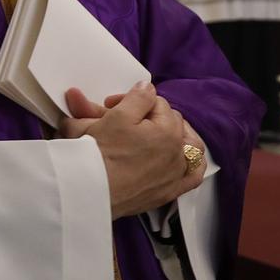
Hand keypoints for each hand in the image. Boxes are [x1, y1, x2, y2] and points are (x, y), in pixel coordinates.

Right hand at [58, 82, 203, 217]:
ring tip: (160, 132)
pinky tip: (181, 159)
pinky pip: (192, 176)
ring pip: (189, 146)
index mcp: (167, 131)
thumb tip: (146, 86)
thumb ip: (136, 97)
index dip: (129, 99)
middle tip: (123, 118)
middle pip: (170, 121)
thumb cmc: (98, 155)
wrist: (86, 192)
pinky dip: (191, 165)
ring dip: (177, 134)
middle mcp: (178, 153)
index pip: (154, 102)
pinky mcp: (168, 192)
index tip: (109, 105)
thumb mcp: (114, 116)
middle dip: (149, 115)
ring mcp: (175, 174)